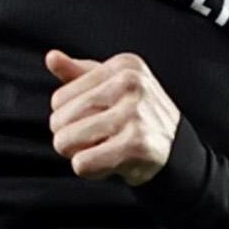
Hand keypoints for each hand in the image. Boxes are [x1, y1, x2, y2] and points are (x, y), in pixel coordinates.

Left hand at [45, 50, 178, 185]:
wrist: (176, 149)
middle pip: (58, 120)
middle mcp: (130, 84)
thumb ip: (78, 72)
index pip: (59, 99)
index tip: (95, 120)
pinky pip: (82, 164)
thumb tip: (52, 58)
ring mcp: (134, 114)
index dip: (70, 116)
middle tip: (99, 139)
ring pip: (65, 142)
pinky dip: (91, 170)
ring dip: (79, 154)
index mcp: (123, 66)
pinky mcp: (136, 144)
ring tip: (104, 148)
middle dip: (71, 136)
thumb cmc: (137, 114)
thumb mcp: (113, 85)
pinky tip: (111, 162)